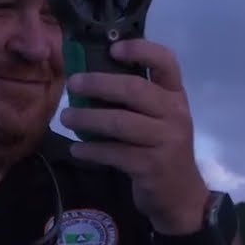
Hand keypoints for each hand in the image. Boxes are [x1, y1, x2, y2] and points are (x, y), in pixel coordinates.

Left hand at [58, 39, 210, 234]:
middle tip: (72, 83)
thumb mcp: (158, 118)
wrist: (180, 196)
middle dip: (98, 84)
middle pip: (134, 89)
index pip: (166, 62)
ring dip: (87, 118)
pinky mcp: (152, 166)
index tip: (112, 48)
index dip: (140, 50)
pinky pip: (114, 153)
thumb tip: (88, 76)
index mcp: (175, 95)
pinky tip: (76, 149)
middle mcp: (175, 113)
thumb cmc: (160, 149)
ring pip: (120, 122)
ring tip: (65, 117)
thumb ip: (135, 98)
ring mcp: (166, 140)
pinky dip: (91, 150)